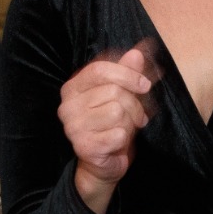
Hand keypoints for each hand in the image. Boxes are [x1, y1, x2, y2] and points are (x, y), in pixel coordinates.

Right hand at [58, 45, 155, 212]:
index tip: (145, 85)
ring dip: (130, 122)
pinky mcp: (83, 146)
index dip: (127, 74)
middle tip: (137, 115)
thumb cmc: (111, 125)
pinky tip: (118, 141)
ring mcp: (73, 127)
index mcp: (73, 88)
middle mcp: (68, 106)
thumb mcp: (121, 94)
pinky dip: (125, 137)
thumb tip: (139, 50)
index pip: (99, 69)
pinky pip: (118, 133)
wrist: (104, 162)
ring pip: (117, 111)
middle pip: (113, 91)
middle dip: (134, 104)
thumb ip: (128, 71)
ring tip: (126, 127)